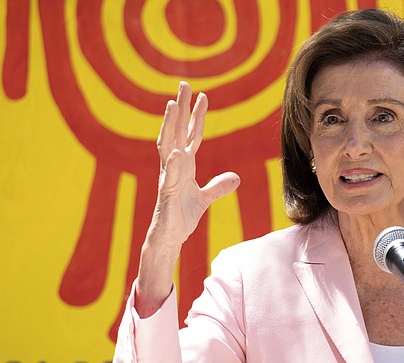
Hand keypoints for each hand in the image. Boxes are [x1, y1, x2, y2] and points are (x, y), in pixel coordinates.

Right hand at [149, 81, 239, 249]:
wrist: (169, 237)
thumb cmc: (181, 216)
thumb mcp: (205, 199)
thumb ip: (218, 187)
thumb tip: (236, 178)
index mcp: (184, 164)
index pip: (191, 134)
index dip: (196, 116)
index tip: (202, 95)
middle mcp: (174, 166)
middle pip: (177, 131)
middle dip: (181, 108)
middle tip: (184, 84)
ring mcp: (169, 177)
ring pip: (168, 145)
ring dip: (170, 126)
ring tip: (173, 105)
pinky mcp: (168, 194)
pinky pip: (170, 176)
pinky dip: (173, 164)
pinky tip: (175, 152)